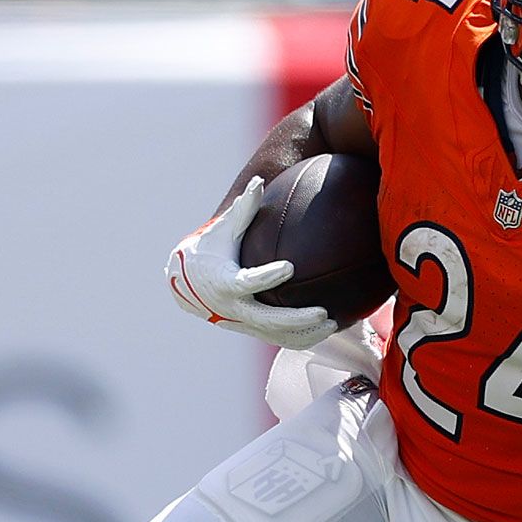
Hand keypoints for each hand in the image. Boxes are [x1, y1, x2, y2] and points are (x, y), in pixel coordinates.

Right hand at [165, 175, 339, 349]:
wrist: (187, 284)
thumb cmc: (210, 250)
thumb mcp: (222, 230)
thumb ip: (242, 210)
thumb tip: (258, 182)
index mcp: (225, 282)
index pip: (247, 282)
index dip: (267, 276)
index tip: (289, 267)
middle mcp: (233, 308)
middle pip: (267, 319)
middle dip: (296, 318)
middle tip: (323, 311)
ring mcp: (243, 323)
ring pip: (276, 335)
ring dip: (305, 333)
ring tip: (334, 324)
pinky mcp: (251, 329)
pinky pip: (279, 339)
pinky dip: (302, 339)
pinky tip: (328, 330)